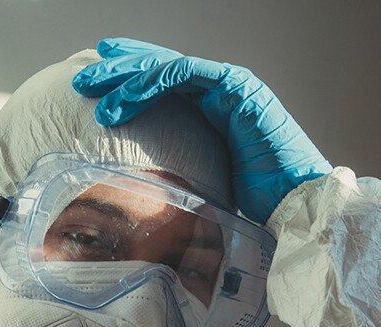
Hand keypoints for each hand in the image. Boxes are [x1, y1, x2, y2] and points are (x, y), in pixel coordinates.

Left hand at [72, 37, 332, 223]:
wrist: (296, 207)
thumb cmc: (259, 206)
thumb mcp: (208, 184)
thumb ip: (182, 172)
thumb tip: (146, 193)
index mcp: (216, 109)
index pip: (167, 83)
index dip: (131, 79)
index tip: (99, 86)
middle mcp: (223, 91)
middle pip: (162, 68)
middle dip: (120, 69)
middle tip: (84, 77)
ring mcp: (231, 86)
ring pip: (167, 66)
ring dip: (127, 76)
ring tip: (93, 89)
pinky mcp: (237, 89)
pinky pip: (184, 75)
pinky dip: (151, 83)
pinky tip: (124, 99)